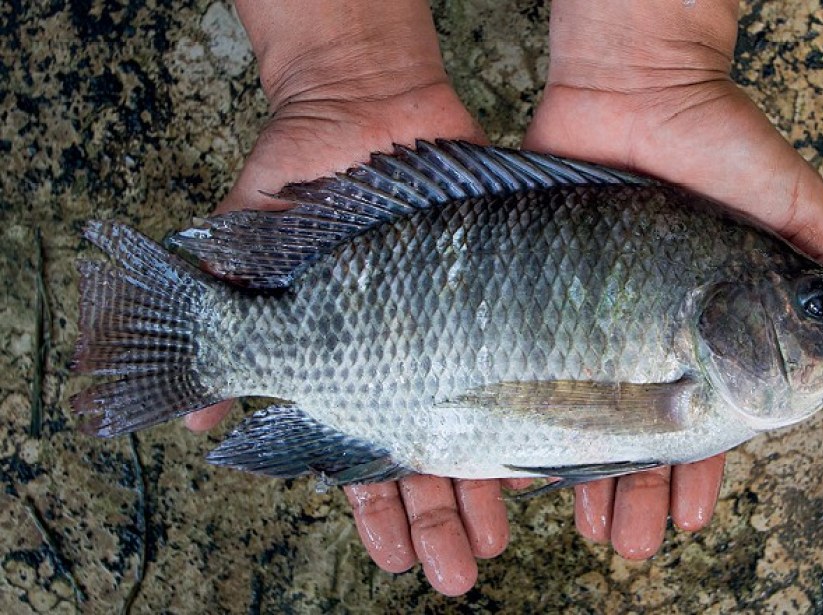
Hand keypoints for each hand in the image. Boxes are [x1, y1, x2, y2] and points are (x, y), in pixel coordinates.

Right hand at [182, 1, 516, 595]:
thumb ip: (224, 326)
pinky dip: (540, 407)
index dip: (382, 513)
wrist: (362, 100)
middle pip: (431, 453)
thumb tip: (195, 416)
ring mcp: (457, 322)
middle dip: (442, 518)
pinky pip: (529, 353)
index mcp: (350, 363)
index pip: (368, 454)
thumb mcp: (244, 249)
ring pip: (482, 419)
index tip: (400, 560)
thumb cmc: (297, 173)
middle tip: (459, 572)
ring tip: (502, 541)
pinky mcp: (504, 287)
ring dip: (487, 488)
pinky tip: (554, 462)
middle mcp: (408, 351)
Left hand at [522, 0, 822, 558]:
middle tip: (628, 542)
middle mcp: (638, 330)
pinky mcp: (532, 289)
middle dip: (634, 489)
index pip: (699, 416)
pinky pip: (521, 360)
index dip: (696, 468)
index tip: (685, 514)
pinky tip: (516, 465)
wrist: (633, 84)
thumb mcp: (787, 201)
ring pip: (575, 409)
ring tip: (584, 526)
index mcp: (703, 328)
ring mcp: (583, 314)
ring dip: (582, 474)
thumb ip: (816, 265)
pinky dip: (518, 412)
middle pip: (632, 428)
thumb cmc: (716, 138)